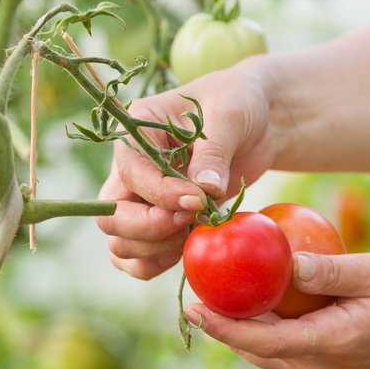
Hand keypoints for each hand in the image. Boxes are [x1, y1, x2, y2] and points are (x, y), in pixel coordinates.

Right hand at [97, 59, 284, 279]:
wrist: (257, 122)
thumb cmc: (239, 104)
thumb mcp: (230, 115)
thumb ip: (213, 152)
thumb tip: (204, 189)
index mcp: (136, 130)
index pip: (130, 174)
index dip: (161, 195)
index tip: (199, 201)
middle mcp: (129, 167)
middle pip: (111, 215)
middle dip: (149, 229)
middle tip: (190, 221)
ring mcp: (139, 198)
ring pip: (119, 243)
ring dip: (154, 250)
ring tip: (193, 233)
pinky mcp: (157, 222)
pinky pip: (136, 259)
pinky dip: (156, 264)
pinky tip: (188, 249)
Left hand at [185, 252, 369, 368]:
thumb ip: (331, 270)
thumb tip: (287, 261)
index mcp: (325, 346)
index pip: (259, 339)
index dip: (221, 324)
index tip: (192, 305)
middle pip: (250, 347)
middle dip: (218, 321)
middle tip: (192, 287)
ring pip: (258, 352)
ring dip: (234, 325)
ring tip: (209, 292)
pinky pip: (274, 351)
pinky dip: (256, 328)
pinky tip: (243, 300)